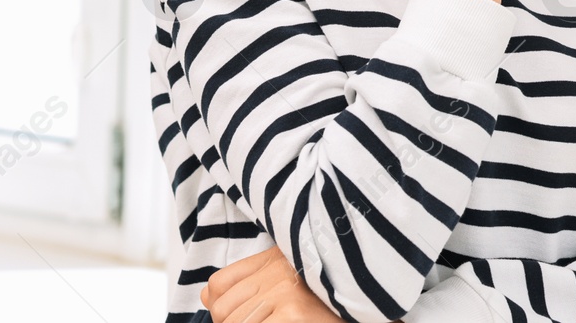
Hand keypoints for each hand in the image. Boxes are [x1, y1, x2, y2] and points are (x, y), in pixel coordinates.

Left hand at [200, 245, 348, 321]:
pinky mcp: (293, 313)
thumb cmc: (328, 297)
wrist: (368, 300)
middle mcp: (277, 270)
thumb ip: (249, 280)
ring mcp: (284, 292)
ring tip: (276, 321)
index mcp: (275, 258)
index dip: (220, 307)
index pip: (218, 284)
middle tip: (264, 320)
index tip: (241, 315)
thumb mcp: (288, 279)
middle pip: (221, 310)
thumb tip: (206, 294)